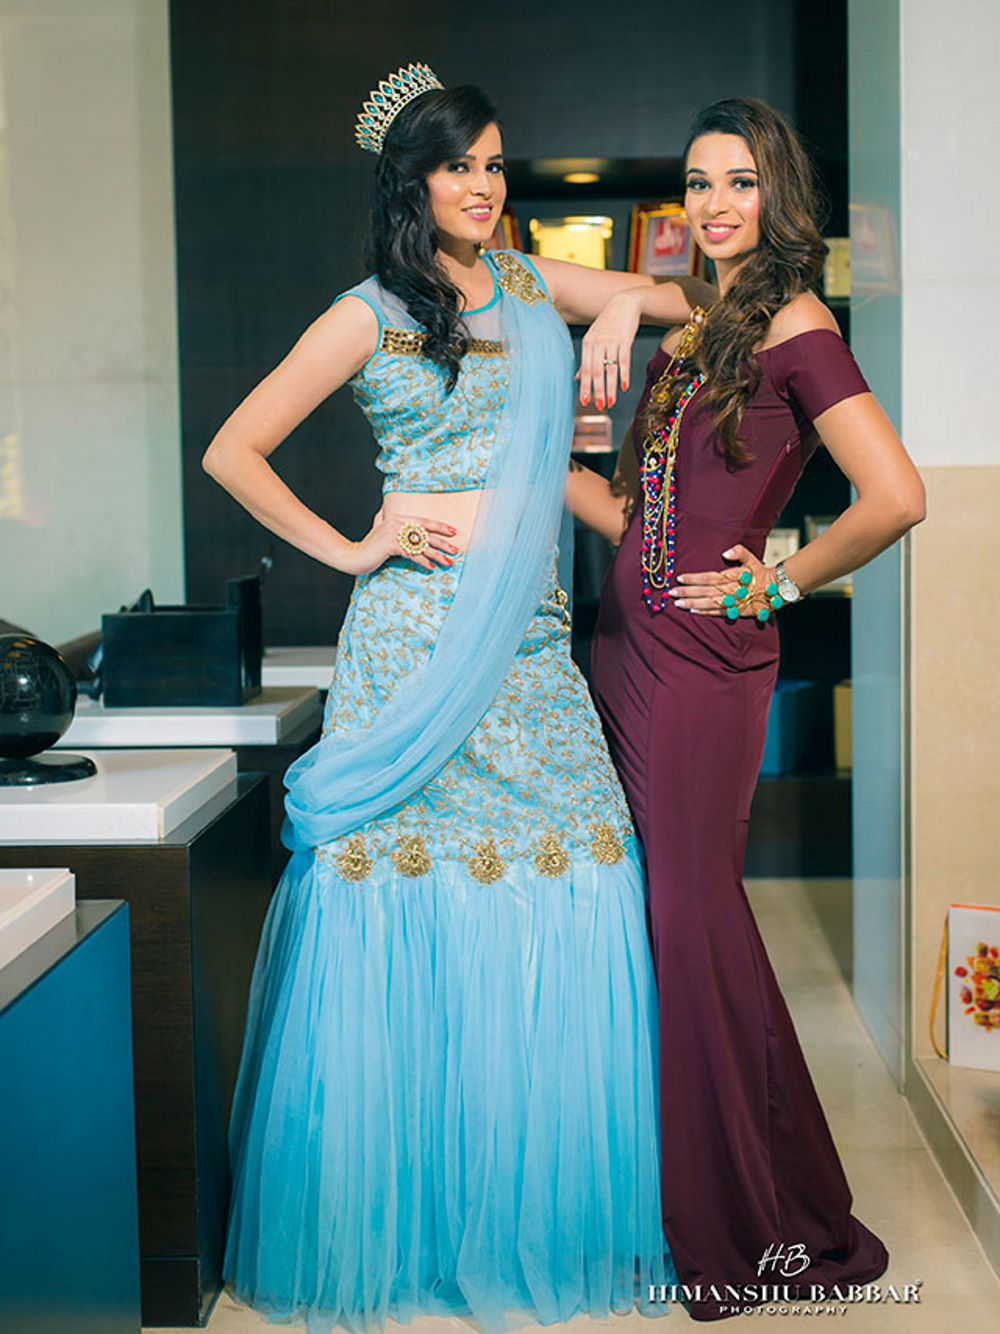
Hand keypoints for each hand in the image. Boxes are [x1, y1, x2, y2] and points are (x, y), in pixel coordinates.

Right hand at [336, 510, 459, 575]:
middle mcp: (397, 522)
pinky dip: (422, 561)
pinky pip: (411, 553)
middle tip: (456, 550)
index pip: (423, 521)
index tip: (454, 532)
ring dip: (436, 555)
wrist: (352, 556)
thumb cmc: (370, 549)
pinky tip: (431, 567)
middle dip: (442, 542)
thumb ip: (394, 528)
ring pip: (421, 544)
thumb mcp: (383, 534)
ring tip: (448, 562)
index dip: (440, 526)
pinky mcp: (390, 544)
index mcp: (397, 518)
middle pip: (425, 533)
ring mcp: (393, 532)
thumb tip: (411, 532)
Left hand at [578, 290, 641, 410]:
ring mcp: (611, 340)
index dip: (585, 387)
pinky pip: (624, 360)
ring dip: (611, 388)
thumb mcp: (594, 338)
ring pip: (610, 369)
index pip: (585, 369)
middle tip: (599, 407)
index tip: (584, 402)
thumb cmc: (608, 323)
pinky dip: (624, 375)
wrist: (625, 303)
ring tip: (611, 402)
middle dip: (597, 391)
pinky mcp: (625, 339)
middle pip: (596, 371)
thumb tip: (577, 378)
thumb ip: (586, 358)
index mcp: (587, 343)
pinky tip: (625, 387)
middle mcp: (598, 342)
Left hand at [669, 543, 776, 616]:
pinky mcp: (735, 611)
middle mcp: (731, 590)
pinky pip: (717, 613)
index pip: (708, 577)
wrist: (776, 589)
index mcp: (732, 576)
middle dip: (687, 592)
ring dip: (691, 603)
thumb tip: (725, 552)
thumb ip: (739, 551)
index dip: (694, 578)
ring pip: (708, 603)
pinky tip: (692, 611)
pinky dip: (704, 612)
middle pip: (705, 591)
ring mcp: (732, 602)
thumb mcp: (751, 558)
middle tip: (672, 592)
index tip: (679, 578)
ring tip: (677, 603)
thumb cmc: (760, 572)